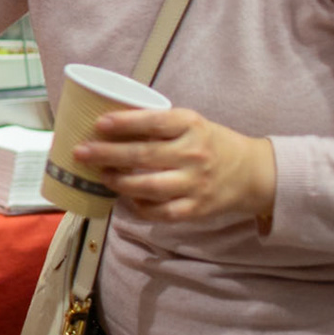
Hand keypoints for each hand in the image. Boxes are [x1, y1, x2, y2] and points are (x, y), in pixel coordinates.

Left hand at [72, 108, 275, 225]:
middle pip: (144, 156)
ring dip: (119, 182)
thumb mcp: (190, 124)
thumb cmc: (210, 143)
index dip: (125, 123)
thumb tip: (107, 125)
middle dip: (108, 154)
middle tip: (81, 152)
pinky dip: (138, 206)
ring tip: (100, 175)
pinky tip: (124, 198)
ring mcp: (195, 184)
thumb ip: (158, 124)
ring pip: (149, 187)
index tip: (99, 123)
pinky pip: (160, 212)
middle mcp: (194, 154)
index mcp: (192, 125)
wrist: (252, 173)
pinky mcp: (196, 209)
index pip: (155, 122)